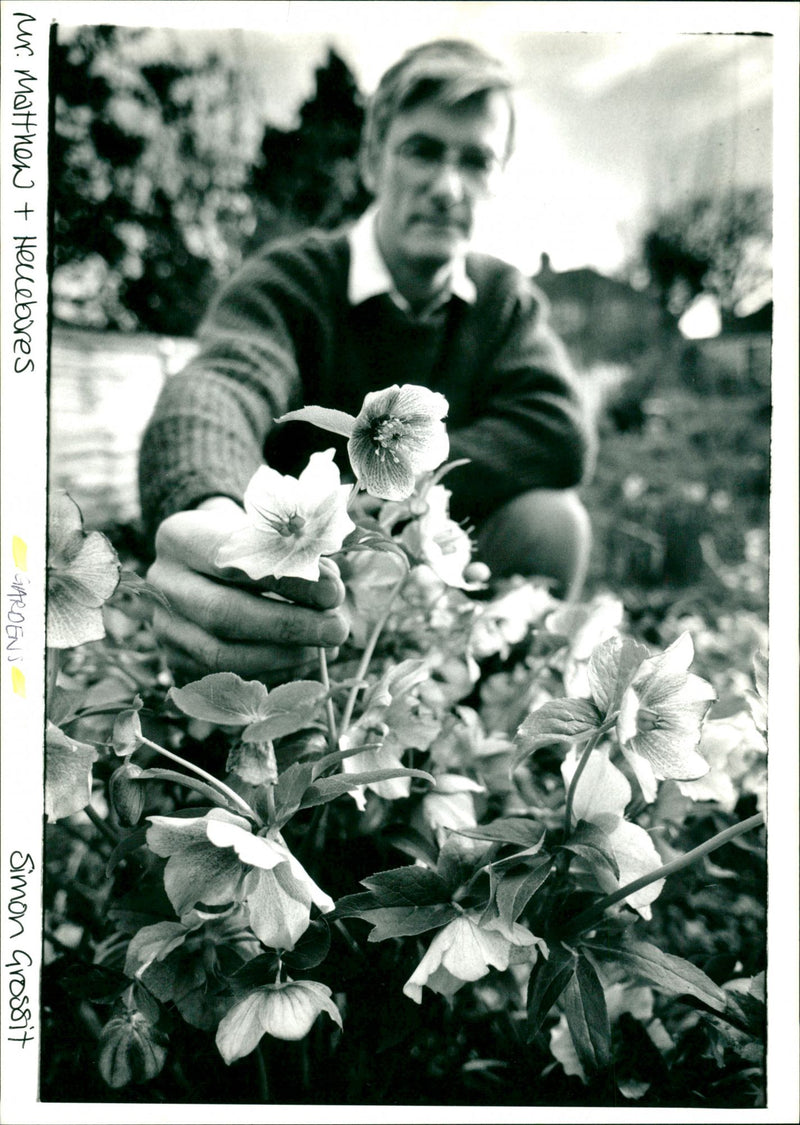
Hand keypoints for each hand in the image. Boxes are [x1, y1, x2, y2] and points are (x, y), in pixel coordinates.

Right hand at [147, 499, 348, 685]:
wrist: (205, 568)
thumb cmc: (247, 546)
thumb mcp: (266, 534)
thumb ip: (294, 556)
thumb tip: (329, 589)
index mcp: (180, 538)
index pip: (232, 561)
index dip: (286, 580)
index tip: (333, 591)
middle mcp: (163, 585)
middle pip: (223, 614)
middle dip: (288, 626)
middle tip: (336, 629)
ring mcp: (165, 630)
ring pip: (221, 656)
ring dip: (283, 657)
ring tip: (326, 649)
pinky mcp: (176, 665)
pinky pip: (225, 682)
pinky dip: (271, 677)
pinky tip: (305, 665)